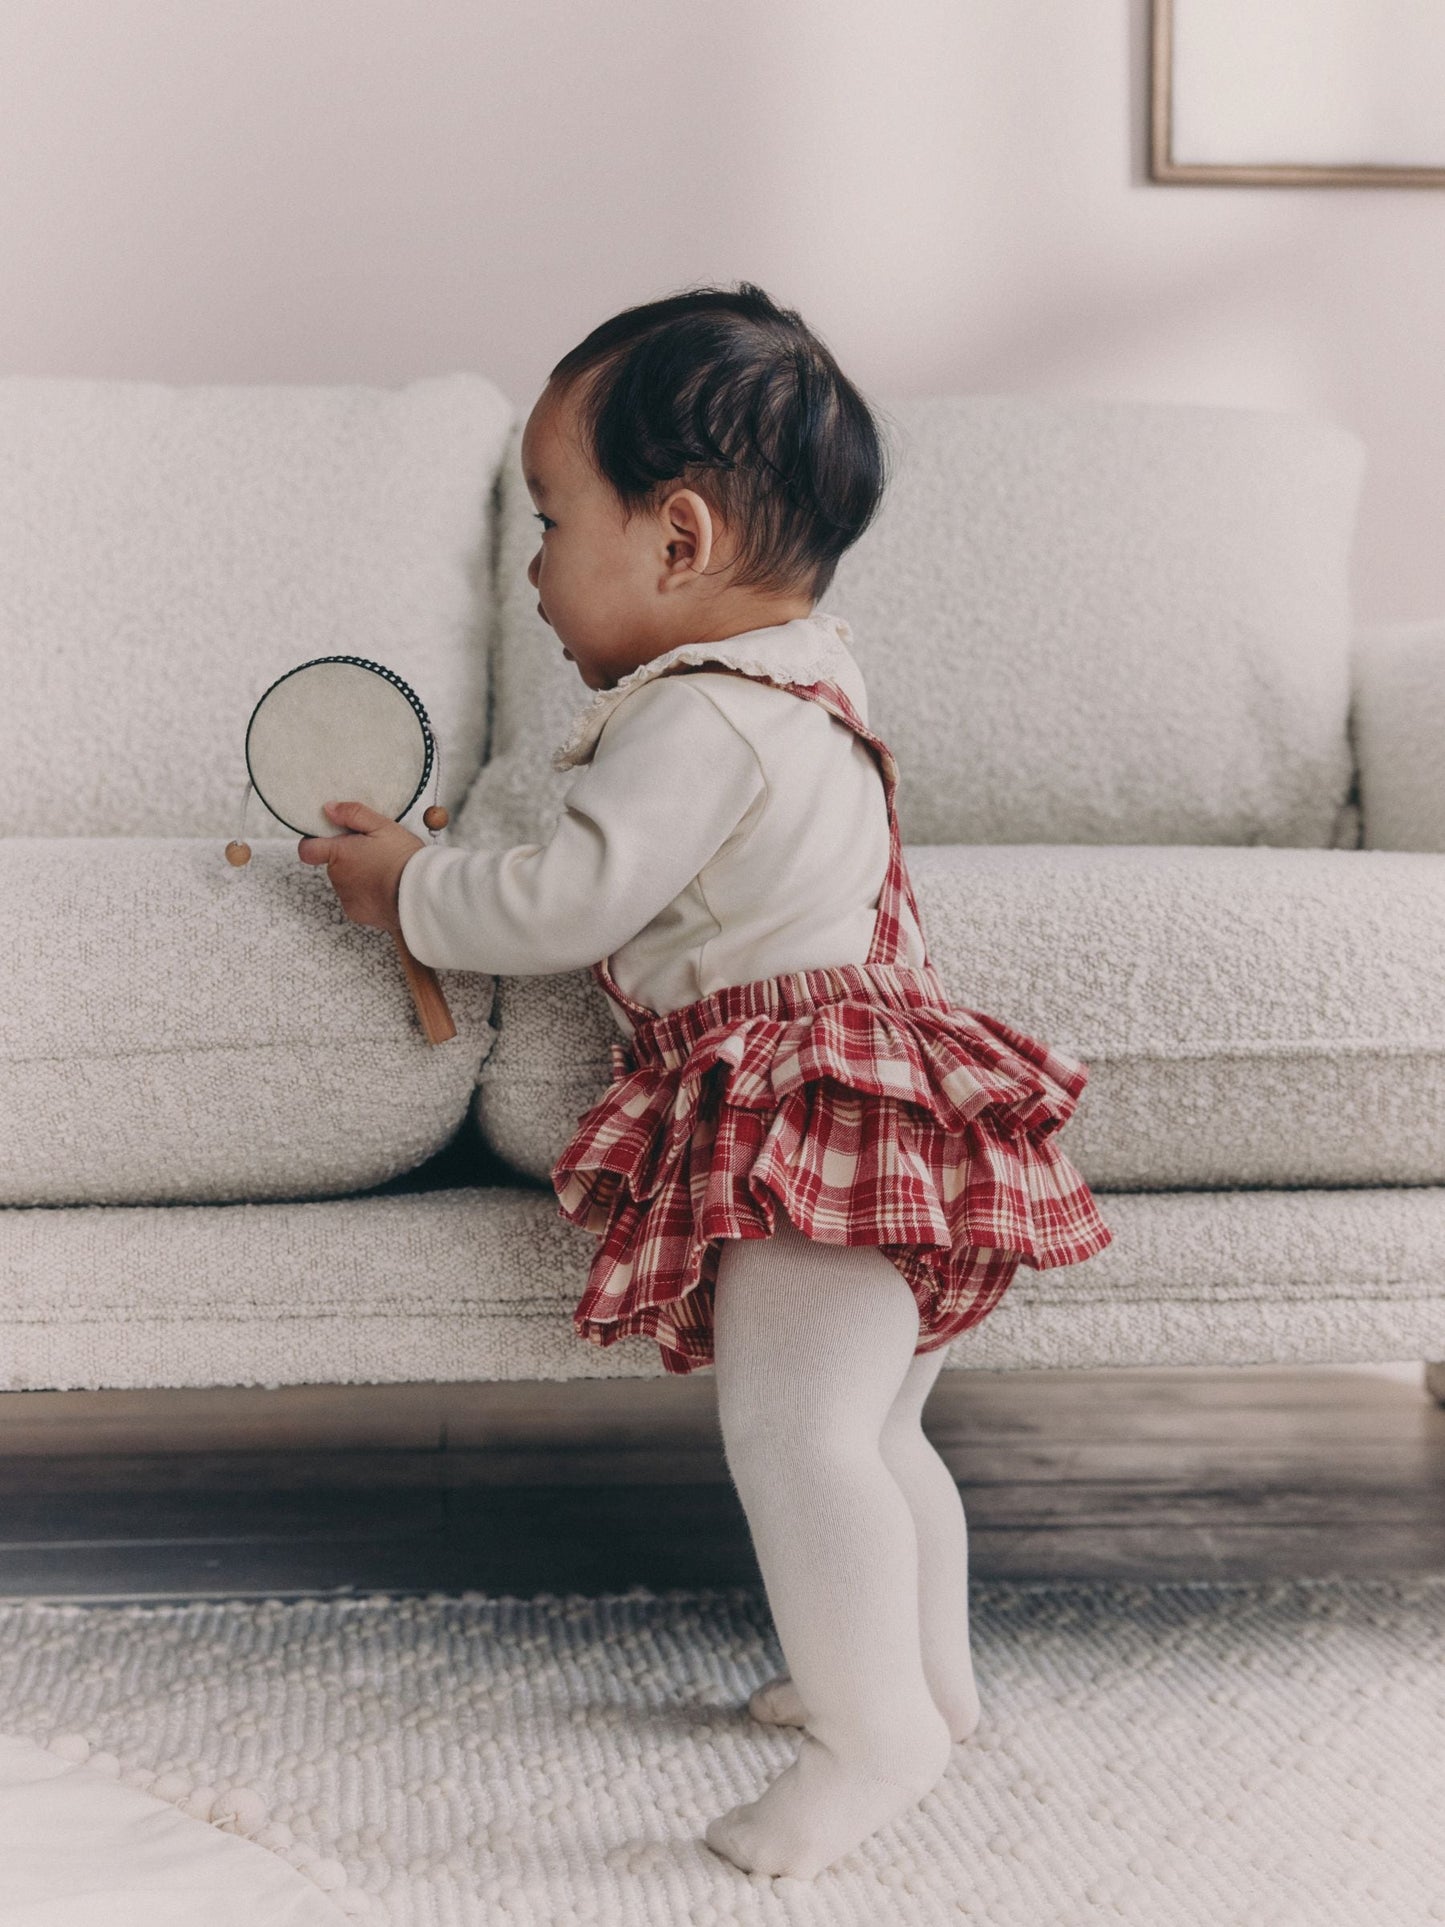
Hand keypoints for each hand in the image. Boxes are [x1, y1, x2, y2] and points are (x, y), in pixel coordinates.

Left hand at [297, 800, 425, 937]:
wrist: (420, 893)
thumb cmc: (403, 857)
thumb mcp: (382, 826)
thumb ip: (352, 814)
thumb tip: (328, 809)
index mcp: (339, 854)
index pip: (307, 849)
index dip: (316, 843)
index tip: (333, 839)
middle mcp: (337, 878)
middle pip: (333, 865)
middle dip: (349, 858)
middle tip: (375, 853)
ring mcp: (346, 898)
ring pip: (346, 883)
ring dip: (359, 876)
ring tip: (385, 871)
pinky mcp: (358, 914)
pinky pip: (357, 900)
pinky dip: (367, 895)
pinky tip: (386, 888)